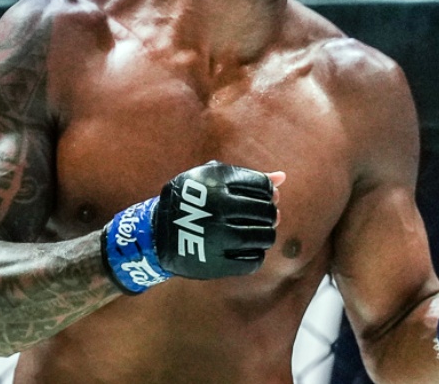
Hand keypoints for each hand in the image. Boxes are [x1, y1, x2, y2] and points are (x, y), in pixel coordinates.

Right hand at [102, 161, 281, 292]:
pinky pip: (254, 260)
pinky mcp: (218, 262)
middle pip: (266, 211)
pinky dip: (257, 254)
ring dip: (266, 234)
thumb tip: (283, 177)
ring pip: (264, 236)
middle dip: (269, 213)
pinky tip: (247, 248)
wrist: (156, 235)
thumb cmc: (189, 200)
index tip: (262, 197)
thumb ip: (246, 177)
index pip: (263, 186)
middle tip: (263, 217)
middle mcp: (219, 208)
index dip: (268, 192)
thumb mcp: (209, 179)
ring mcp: (219, 237)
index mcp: (218, 183)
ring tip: (258, 232)